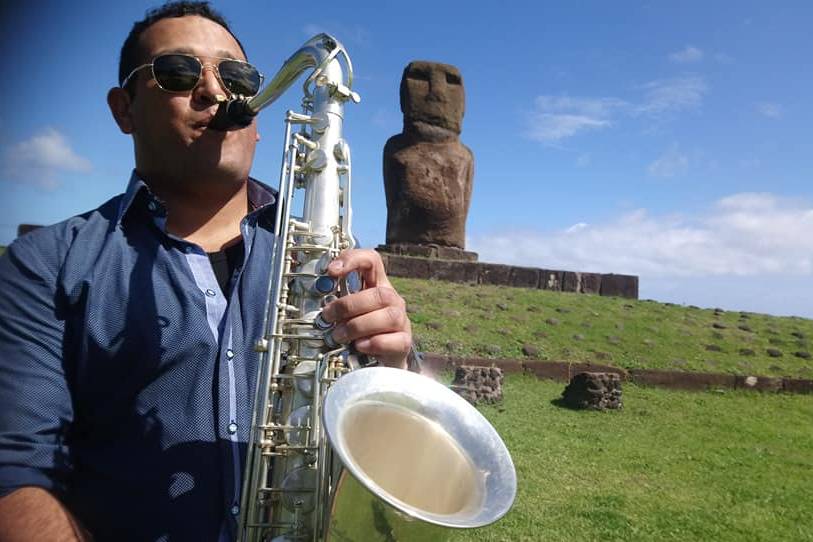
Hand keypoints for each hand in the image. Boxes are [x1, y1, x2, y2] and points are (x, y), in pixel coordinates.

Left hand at [320, 249, 411, 368]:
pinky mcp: (403, 342)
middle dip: (348, 306)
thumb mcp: (347, 312)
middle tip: (328, 317)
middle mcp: (392, 300)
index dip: (353, 260)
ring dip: (358, 326)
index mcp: (377, 285)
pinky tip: (359, 346)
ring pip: (388, 316)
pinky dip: (373, 343)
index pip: (372, 261)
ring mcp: (401, 321)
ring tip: (339, 336)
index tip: (332, 271)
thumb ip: (337, 303)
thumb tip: (319, 302)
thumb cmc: (361, 331)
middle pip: (379, 294)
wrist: (381, 359)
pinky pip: (393, 341)